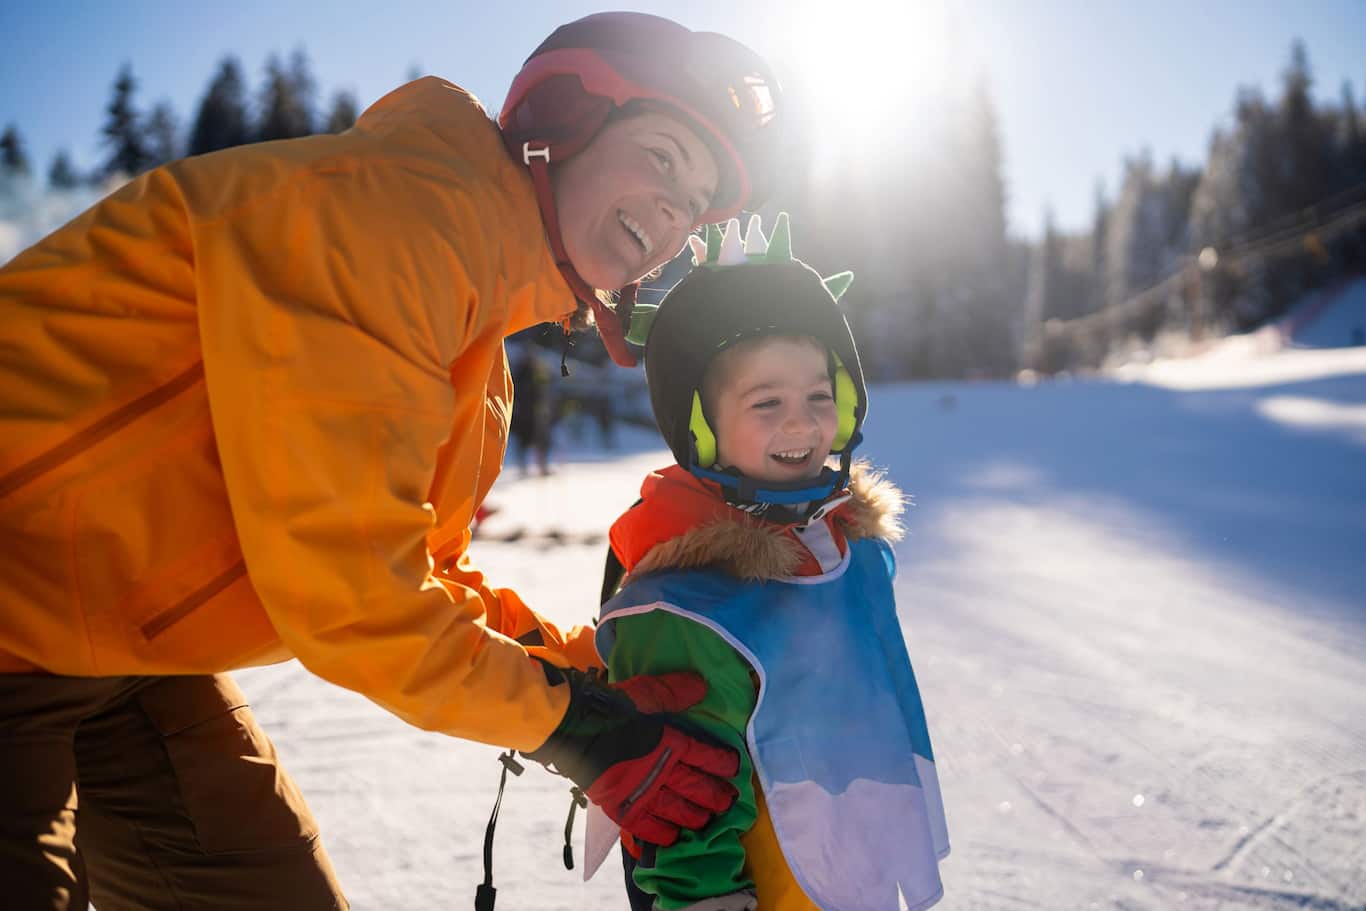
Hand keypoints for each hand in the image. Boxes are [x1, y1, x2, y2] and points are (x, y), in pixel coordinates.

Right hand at [524, 664, 739, 845]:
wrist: (572, 728)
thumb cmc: (611, 707)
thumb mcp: (647, 692)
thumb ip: (676, 690)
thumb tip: (703, 685)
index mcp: (671, 742)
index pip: (705, 755)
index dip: (722, 762)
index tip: (734, 767)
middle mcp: (662, 771)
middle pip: (697, 788)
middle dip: (716, 795)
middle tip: (729, 802)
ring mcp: (642, 792)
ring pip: (678, 811)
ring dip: (695, 817)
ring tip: (707, 821)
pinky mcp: (622, 807)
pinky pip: (648, 827)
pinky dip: (663, 834)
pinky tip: (674, 837)